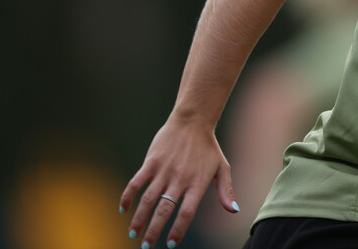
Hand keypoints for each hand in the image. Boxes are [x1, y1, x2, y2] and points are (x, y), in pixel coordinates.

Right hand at [120, 116, 238, 247]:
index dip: (177, 230)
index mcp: (196, 184)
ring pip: (148, 200)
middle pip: (164, 210)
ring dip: (139, 219)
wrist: (192, 121)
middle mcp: (179, 179)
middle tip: (146, 246)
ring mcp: (164, 170)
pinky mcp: (151, 161)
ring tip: (133, 234)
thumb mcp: (222, 168)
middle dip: (153, 231)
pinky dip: (128, 196)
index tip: (170, 244)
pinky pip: (136, 182)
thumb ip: (226, 191)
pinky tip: (123, 209)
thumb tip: (234, 211)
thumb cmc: (208, 147)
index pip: (186, 213)